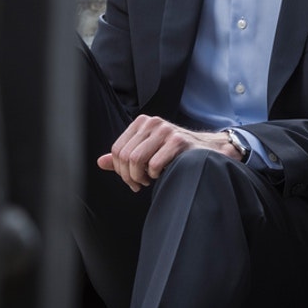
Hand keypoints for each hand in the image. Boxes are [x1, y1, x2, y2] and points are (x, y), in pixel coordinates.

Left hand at [96, 114, 238, 190]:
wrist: (206, 151)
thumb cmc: (174, 154)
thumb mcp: (147, 152)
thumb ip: (125, 156)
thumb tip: (100, 162)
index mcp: (141, 123)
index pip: (117, 149)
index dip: (120, 170)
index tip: (131, 180)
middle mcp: (152, 123)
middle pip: (125, 156)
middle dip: (130, 176)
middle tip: (140, 184)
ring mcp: (165, 130)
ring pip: (136, 160)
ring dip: (141, 177)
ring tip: (150, 180)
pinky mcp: (178, 141)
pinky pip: (154, 164)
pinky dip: (156, 175)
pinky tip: (163, 174)